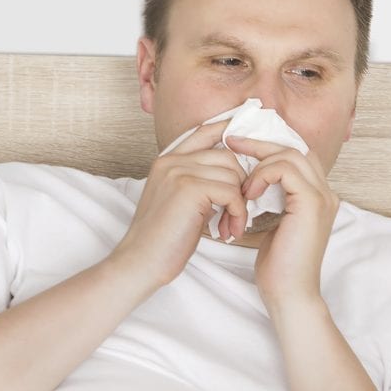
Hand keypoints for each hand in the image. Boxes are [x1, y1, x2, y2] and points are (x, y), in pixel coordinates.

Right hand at [110, 119, 249, 291]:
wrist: (141, 262)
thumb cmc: (165, 238)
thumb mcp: (181, 200)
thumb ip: (199, 180)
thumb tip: (234, 173)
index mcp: (168, 160)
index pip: (204, 131)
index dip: (229, 128)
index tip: (250, 139)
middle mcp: (171, 160)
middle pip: (228, 156)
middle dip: (240, 184)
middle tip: (236, 214)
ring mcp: (178, 171)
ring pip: (233, 175)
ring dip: (239, 205)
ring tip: (230, 226)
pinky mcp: (188, 188)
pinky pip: (231, 193)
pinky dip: (237, 213)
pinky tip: (228, 231)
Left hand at [228, 136, 340, 310]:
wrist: (289, 293)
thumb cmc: (278, 266)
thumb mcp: (271, 223)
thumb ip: (270, 199)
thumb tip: (247, 180)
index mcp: (316, 196)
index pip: (296, 155)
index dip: (268, 146)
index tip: (237, 146)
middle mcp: (325, 192)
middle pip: (295, 147)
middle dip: (261, 143)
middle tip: (231, 143)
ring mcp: (322, 197)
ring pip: (291, 154)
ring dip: (259, 161)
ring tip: (241, 183)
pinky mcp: (311, 203)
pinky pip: (285, 170)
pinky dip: (262, 174)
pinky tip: (248, 193)